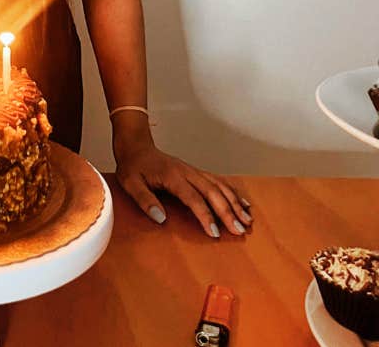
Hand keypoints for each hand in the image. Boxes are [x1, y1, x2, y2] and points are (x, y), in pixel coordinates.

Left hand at [114, 137, 252, 237]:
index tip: (215, 233)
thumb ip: (145, 200)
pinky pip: (219, 182)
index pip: (194, 199)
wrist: (136, 145)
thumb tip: (161, 218)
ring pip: (220, 187)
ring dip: (235, 203)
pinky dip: (233, 192)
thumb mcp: (131, 184)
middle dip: (229, 213)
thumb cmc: (133, 166)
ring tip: (247, 220)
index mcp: (173, 177)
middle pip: (214, 193)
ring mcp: (194, 171)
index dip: (206, 216)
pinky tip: (242, 203)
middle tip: (239, 230)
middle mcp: (188, 173)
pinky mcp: (196, 172)